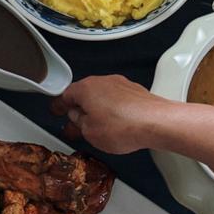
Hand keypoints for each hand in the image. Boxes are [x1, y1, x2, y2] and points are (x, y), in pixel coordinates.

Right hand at [57, 74, 172, 154]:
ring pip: (102, 97)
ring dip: (97, 110)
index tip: (57, 111)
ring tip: (98, 128)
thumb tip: (77, 118)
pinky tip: (116, 124)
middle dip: (80, 110)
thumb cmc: (123, 125)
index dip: (59, 106)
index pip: (65, 95)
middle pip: (85, 94)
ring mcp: (121, 85)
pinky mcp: (136, 92)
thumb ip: (78, 123)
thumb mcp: (89, 132)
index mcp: (86, 88)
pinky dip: (113, 110)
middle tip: (76, 125)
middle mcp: (103, 82)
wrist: (156, 122)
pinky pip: (118, 100)